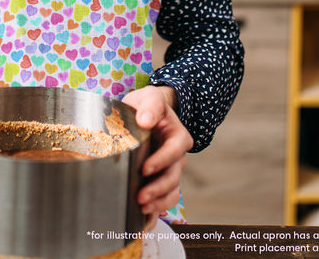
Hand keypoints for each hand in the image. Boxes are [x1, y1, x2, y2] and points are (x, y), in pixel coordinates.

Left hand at [122, 85, 192, 228]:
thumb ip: (150, 106)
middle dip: (158, 189)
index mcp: (178, 135)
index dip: (161, 160)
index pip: (174, 150)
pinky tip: (144, 221)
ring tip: (141, 209)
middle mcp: (177, 156)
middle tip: (140, 197)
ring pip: (172, 191)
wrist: (145, 114)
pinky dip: (157, 211)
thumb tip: (146, 120)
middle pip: (173, 176)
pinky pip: (165, 199)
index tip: (144, 168)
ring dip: (158, 203)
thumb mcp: (149, 97)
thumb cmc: (147, 105)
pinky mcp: (161, 180)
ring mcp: (170, 170)